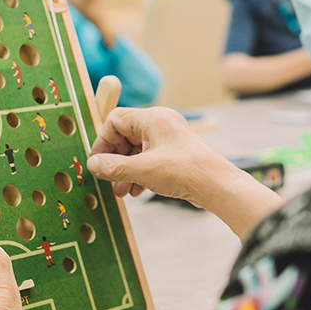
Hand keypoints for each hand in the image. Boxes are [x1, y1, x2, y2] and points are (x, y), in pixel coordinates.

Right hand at [87, 107, 226, 203]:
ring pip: (136, 151)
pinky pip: (149, 160)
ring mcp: (168, 140)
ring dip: (125, 171)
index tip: (97, 161)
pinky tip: (137, 191)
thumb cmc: (185, 170)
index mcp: (152, 118)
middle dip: (115, 160)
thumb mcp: (142, 170)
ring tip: (122, 191)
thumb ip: (113, 167)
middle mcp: (160, 124)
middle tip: (108, 179)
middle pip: (125, 136)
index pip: (115, 120)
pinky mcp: (174, 155)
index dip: (103, 141)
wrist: (217, 186)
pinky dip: (139, 174)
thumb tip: (93, 164)